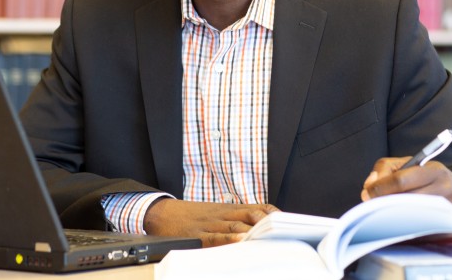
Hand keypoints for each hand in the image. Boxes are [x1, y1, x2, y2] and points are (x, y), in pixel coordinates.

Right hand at [143, 198, 277, 246]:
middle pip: (251, 216)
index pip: (258, 208)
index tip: (288, 223)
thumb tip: (261, 232)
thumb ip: (237, 220)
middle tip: (284, 232)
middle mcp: (223, 214)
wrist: (162, 214)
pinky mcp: (197, 236)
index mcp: (229, 209)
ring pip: (235, 226)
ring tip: (266, 238)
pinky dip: (227, 240)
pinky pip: (214, 238)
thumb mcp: (216, 213)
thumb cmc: (192, 217)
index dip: (274, 215)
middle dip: (268, 225)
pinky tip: (238, 243)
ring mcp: (210, 225)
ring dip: (252, 232)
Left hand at [361, 157, 451, 227]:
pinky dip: (406, 230)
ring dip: (392, 218)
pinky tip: (398, 226)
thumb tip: (369, 186)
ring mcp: (449, 211)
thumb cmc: (432, 180)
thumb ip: (386, 169)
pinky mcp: (449, 229)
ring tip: (382, 216)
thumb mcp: (412, 165)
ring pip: (411, 217)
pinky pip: (421, 232)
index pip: (400, 180)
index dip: (379, 188)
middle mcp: (444, 189)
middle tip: (371, 207)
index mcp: (433, 171)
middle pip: (404, 200)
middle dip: (383, 204)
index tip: (367, 193)